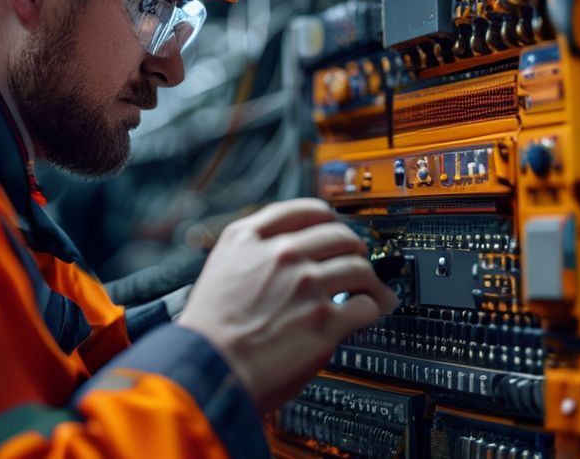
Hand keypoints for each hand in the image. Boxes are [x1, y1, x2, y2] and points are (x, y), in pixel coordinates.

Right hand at [178, 198, 397, 411]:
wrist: (206, 369)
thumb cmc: (207, 334)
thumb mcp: (220, 272)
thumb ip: (255, 258)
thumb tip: (294, 262)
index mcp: (248, 239)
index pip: (303, 210)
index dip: (326, 218)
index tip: (334, 226)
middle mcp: (280, 254)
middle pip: (338, 235)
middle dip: (353, 248)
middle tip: (358, 259)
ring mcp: (305, 284)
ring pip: (358, 267)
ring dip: (369, 279)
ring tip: (372, 290)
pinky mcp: (325, 319)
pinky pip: (365, 305)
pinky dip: (371, 308)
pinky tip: (368, 312)